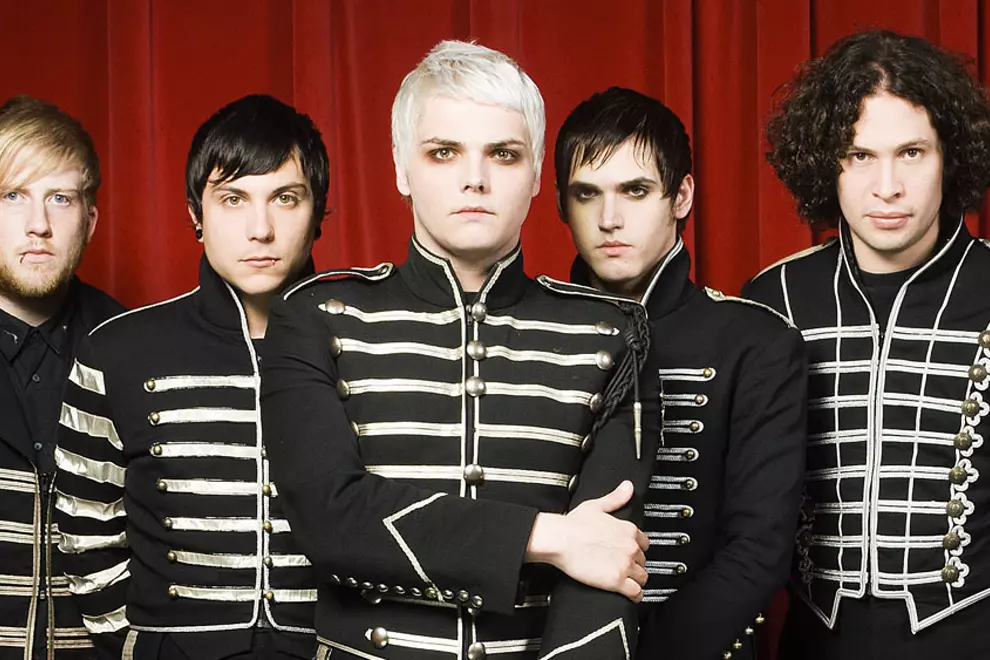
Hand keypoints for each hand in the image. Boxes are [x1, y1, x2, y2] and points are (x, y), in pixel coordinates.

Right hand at [525, 481, 648, 601]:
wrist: (560, 539)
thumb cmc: (573, 524)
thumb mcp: (597, 506)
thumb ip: (616, 498)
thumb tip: (628, 487)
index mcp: (628, 529)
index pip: (645, 543)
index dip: (637, 549)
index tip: (632, 553)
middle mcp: (630, 547)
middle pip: (644, 561)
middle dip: (636, 564)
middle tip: (625, 567)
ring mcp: (625, 564)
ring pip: (643, 577)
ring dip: (637, 580)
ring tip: (629, 582)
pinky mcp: (616, 581)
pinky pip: (636, 592)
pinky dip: (636, 595)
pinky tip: (632, 595)